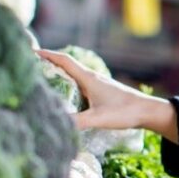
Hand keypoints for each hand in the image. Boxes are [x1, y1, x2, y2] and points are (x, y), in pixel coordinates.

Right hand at [36, 49, 178, 142]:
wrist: (148, 112)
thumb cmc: (125, 112)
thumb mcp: (99, 118)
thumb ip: (78, 122)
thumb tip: (56, 126)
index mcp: (89, 78)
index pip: (63, 61)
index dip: (46, 55)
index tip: (30, 51)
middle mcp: (92, 78)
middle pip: (66, 66)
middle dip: (49, 64)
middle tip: (31, 67)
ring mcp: (98, 85)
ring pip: (74, 76)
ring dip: (60, 76)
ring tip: (44, 81)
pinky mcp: (103, 93)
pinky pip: (81, 86)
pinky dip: (70, 87)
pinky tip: (67, 97)